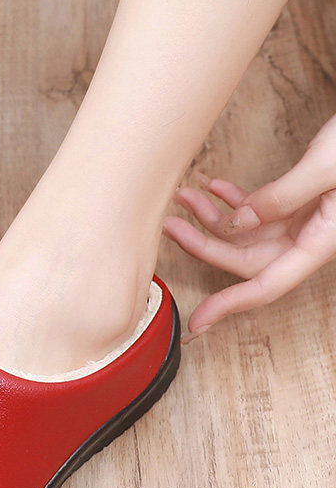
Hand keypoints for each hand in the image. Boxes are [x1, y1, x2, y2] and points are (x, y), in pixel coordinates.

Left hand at [162, 114, 335, 340]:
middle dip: (203, 244)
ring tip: (184, 196)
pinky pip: (259, 211)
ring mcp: (304, 220)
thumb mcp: (327, 166)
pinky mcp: (300, 202)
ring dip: (212, 218)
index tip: (197, 322)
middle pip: (245, 258)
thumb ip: (282, 196)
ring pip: (246, 233)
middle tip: (168, 225)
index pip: (266, 286)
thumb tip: (238, 221)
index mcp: (321, 241)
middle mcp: (309, 238)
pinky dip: (233, 200)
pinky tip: (213, 187)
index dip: (229, 306)